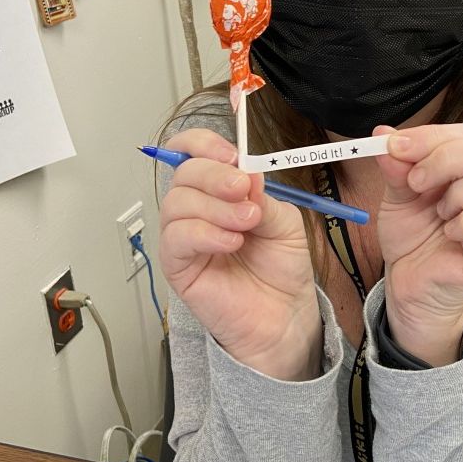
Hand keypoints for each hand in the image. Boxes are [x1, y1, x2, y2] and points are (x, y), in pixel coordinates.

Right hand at [158, 129, 320, 378]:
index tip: (232, 154)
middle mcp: (197, 209)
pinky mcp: (178, 266)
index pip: (192, 152)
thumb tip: (246, 171)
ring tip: (248, 224)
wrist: (286, 317)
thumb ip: (263, 195)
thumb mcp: (285, 220)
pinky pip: (176, 238)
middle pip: (184, 172)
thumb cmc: (281, 269)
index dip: (204, 145)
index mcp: (219, 191)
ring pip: (176, 202)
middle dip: (215, 175)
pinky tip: (231, 243)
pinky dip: (206, 233)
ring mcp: (185, 237)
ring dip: (215, 207)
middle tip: (244, 190)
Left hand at [374, 123, 462, 364]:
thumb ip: (396, 165)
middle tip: (415, 181)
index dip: (431, 137)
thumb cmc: (414, 234)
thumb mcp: (397, 195)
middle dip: (447, 160)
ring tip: (439, 213)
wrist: (410, 281)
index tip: (395, 147)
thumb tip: (383, 135)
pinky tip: (451, 233)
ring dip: (460, 194)